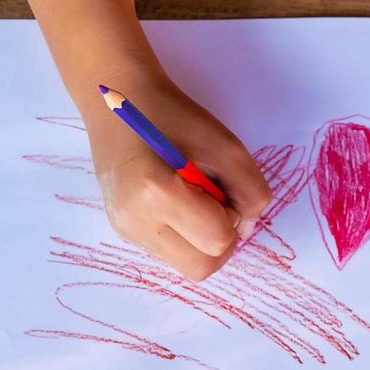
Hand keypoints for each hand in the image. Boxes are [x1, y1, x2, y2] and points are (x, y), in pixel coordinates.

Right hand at [84, 74, 271, 281]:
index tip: (220, 186)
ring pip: (184, 264)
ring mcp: (124, 229)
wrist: (118, 101)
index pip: (218, 241)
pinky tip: (173, 201)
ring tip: (191, 198)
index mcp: (156, 193)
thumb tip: (246, 228)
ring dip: (200, 239)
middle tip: (212, 200)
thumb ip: (251, 192)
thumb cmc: (173, 115)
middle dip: (218, 238)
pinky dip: (182, 235)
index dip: (232, 216)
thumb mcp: (226, 145)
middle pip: (201, 268)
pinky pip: (167, 251)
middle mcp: (134, 220)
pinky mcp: (121, 231)